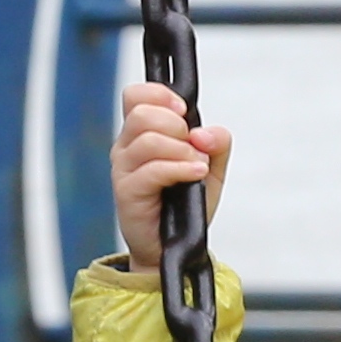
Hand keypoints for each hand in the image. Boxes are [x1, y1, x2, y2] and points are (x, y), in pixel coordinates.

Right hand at [111, 78, 232, 275]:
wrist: (174, 246)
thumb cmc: (185, 205)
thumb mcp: (211, 167)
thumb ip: (216, 142)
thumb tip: (203, 133)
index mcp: (141, 134)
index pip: (136, 96)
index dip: (160, 95)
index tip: (183, 112)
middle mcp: (127, 147)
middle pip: (141, 113)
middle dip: (176, 125)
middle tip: (192, 147)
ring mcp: (123, 169)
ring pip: (147, 139)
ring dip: (181, 150)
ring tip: (197, 166)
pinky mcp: (126, 192)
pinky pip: (153, 170)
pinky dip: (180, 169)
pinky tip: (196, 175)